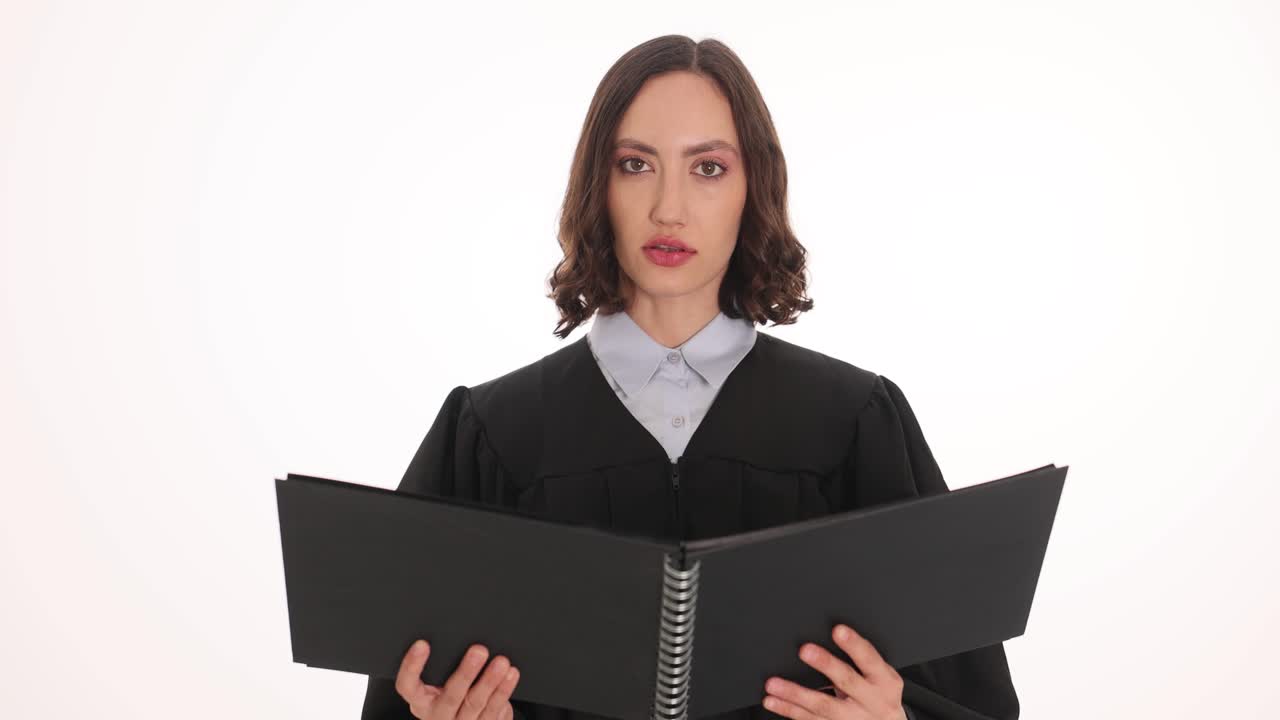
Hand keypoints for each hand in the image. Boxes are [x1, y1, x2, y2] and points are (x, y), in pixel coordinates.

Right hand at [394, 639, 520, 719]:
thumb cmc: (450, 692)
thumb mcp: (439, 682)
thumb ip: (444, 664)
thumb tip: (459, 631)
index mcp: (421, 701)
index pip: (407, 686)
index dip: (411, 666)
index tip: (421, 643)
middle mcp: (437, 714)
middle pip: (450, 696)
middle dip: (466, 672)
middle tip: (479, 650)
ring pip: (475, 702)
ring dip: (490, 681)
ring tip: (501, 662)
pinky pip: (493, 709)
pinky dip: (503, 690)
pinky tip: (510, 675)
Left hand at [762, 624, 906, 719]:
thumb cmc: (880, 695)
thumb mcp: (881, 676)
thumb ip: (861, 658)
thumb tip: (834, 632)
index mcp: (884, 681)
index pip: (870, 659)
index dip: (854, 645)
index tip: (838, 630)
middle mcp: (871, 701)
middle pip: (846, 680)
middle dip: (825, 664)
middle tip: (805, 650)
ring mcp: (853, 719)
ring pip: (822, 706)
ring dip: (795, 694)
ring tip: (773, 684)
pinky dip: (789, 710)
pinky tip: (773, 702)